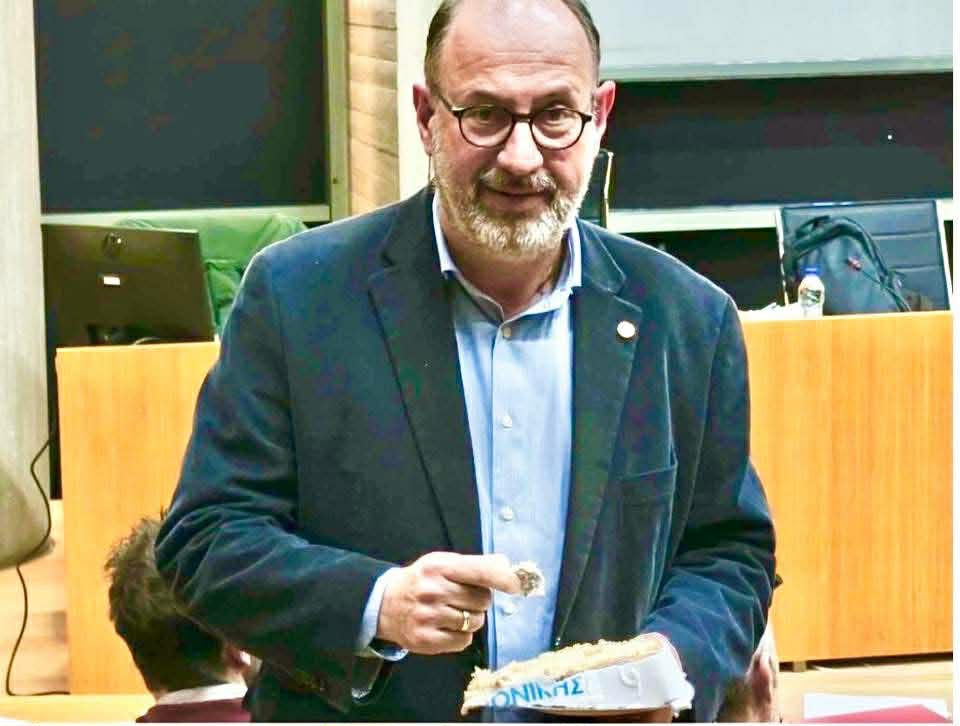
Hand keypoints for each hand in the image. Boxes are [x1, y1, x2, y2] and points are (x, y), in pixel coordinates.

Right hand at [377, 552, 520, 653]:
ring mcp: (429, 617)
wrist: (385, 604)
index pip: (479, 571)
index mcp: (439, 567)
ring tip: (453, 612)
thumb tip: (506, 564)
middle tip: (462, 597)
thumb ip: (474, 564)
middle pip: (483, 600)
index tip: (518, 584)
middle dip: (480, 600)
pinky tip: (447, 626)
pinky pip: (464, 640)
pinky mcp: (426, 640)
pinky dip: (461, 635)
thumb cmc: (422, 580)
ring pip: (475, 621)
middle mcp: (433, 590)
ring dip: (471, 618)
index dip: (502, 578)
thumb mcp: (442, 563)